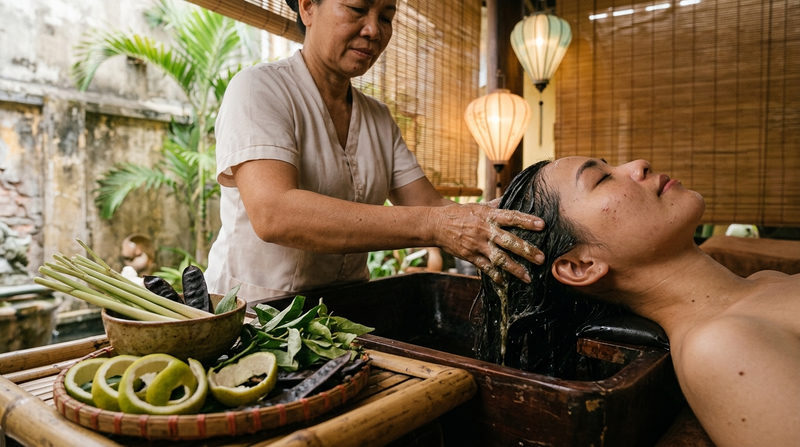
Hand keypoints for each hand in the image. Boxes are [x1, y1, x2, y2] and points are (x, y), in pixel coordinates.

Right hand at [430, 204, 544, 283]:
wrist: (436, 225)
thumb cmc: (460, 214)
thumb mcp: (479, 206)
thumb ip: (496, 205)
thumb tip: (513, 196)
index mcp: (488, 216)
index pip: (511, 217)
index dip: (527, 221)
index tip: (542, 225)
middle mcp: (485, 230)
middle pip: (509, 241)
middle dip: (526, 250)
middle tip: (542, 258)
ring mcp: (477, 245)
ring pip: (499, 258)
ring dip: (515, 269)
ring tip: (528, 277)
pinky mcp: (470, 256)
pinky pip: (485, 268)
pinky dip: (495, 276)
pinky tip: (505, 282)